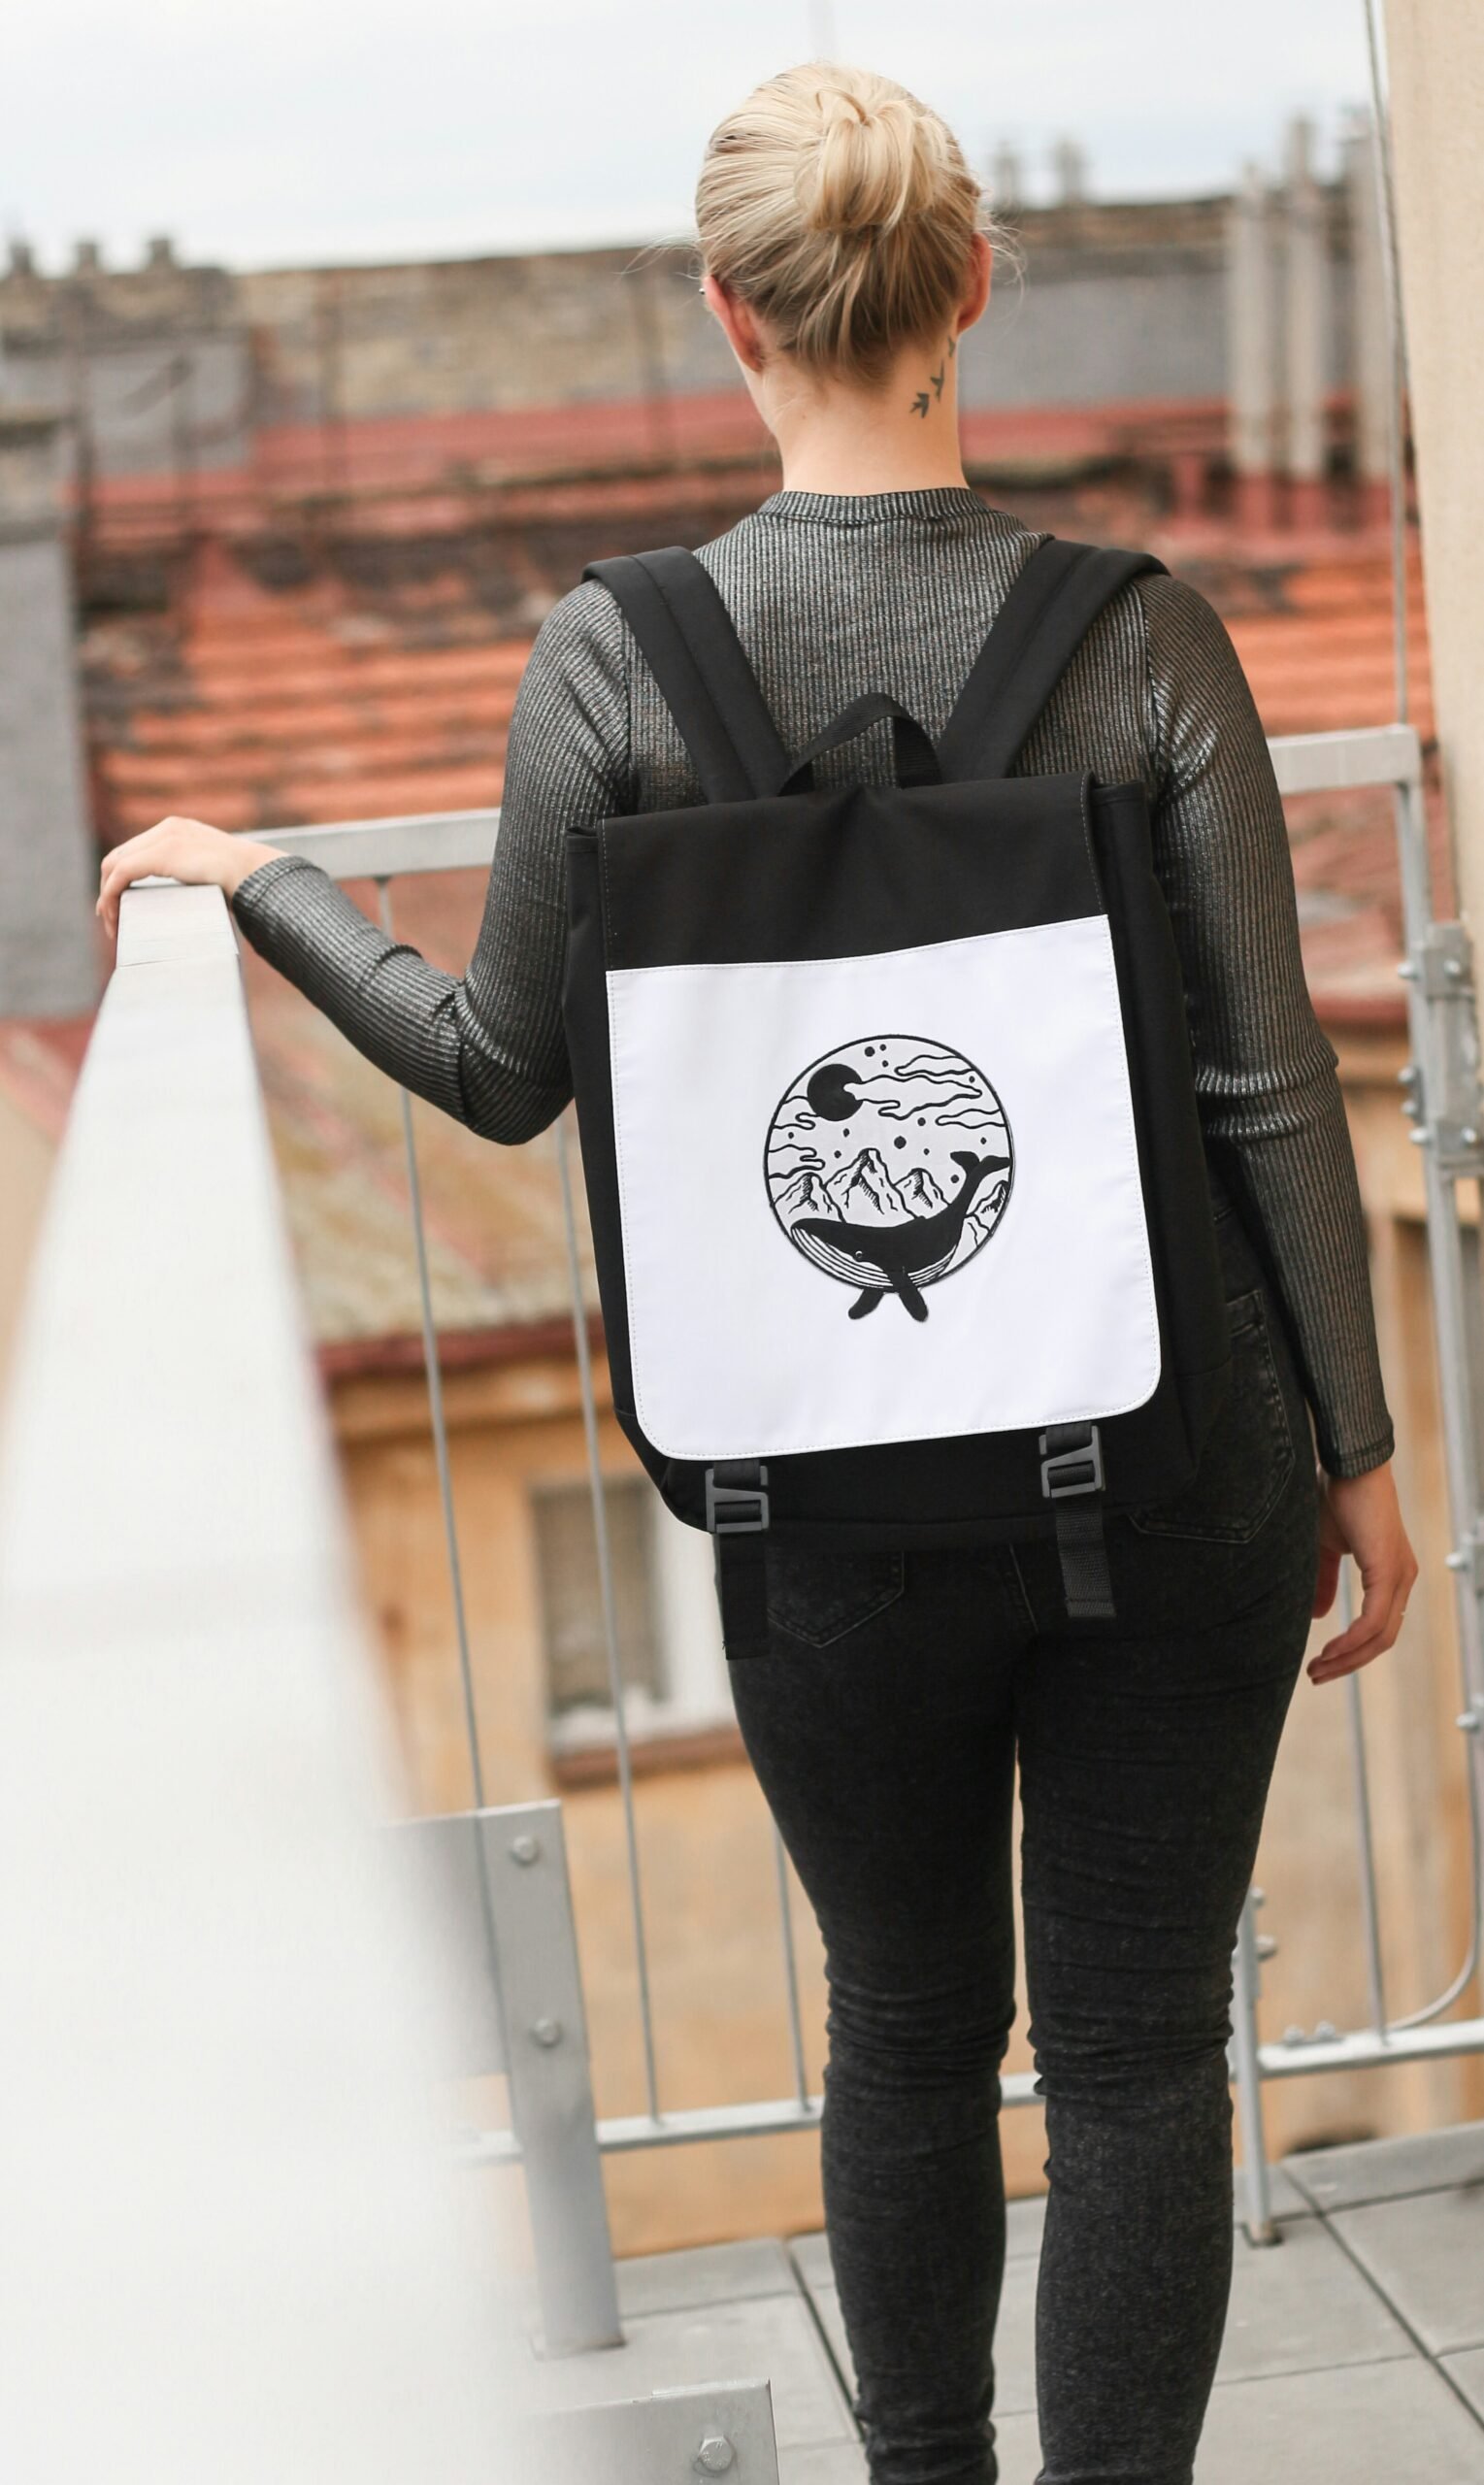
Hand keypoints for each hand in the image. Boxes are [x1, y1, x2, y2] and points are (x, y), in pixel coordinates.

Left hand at [96, 816, 284, 945]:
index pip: (136, 851)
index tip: (120, 905)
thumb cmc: (243, 883)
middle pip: (120, 856)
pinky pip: (122, 872)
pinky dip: (111, 894)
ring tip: (111, 922)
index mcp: (179, 830)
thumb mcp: (209, 873)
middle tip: (110, 918)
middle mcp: (168, 828)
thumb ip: (191, 876)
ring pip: (115, 864)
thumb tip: (183, 900)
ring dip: (107, 895)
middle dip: (109, 888)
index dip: (121, 879)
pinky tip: (113, 913)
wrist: (257, 876)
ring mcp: (164, 837)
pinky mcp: (162, 853)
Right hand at [1309, 1459, 1416, 1683]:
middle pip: (1382, 1641)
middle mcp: (1403, 1579)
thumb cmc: (1336, 1498)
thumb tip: (1318, 1616)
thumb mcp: (1324, 1547)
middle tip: (1316, 1675)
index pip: (1379, 1628)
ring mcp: (1400, 1576)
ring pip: (1381, 1637)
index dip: (1352, 1652)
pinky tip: (1330, 1648)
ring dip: (1348, 1658)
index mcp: (1392, 1575)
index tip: (1321, 1664)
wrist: (1346, 1465)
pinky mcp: (1388, 1571)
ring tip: (1318, 1668)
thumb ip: (1324, 1581)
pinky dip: (1352, 1640)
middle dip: (1348, 1663)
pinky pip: (1374, 1621)